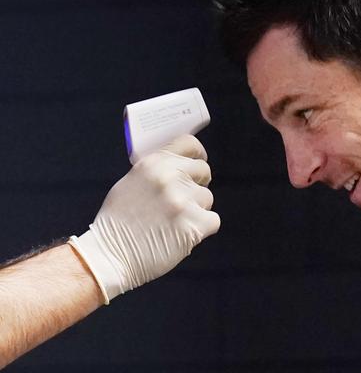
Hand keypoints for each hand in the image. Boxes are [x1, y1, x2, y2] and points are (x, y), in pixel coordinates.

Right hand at [69, 135, 219, 303]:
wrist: (108, 256)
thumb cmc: (118, 222)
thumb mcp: (131, 182)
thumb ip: (158, 171)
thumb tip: (183, 164)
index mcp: (153, 163)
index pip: (189, 143)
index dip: (198, 153)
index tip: (199, 160)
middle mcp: (170, 177)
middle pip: (203, 170)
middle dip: (196, 184)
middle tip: (184, 200)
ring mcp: (183, 201)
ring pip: (207, 198)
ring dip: (196, 210)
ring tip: (173, 222)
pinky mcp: (194, 225)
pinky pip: (213, 220)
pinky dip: (201, 229)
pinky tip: (181, 234)